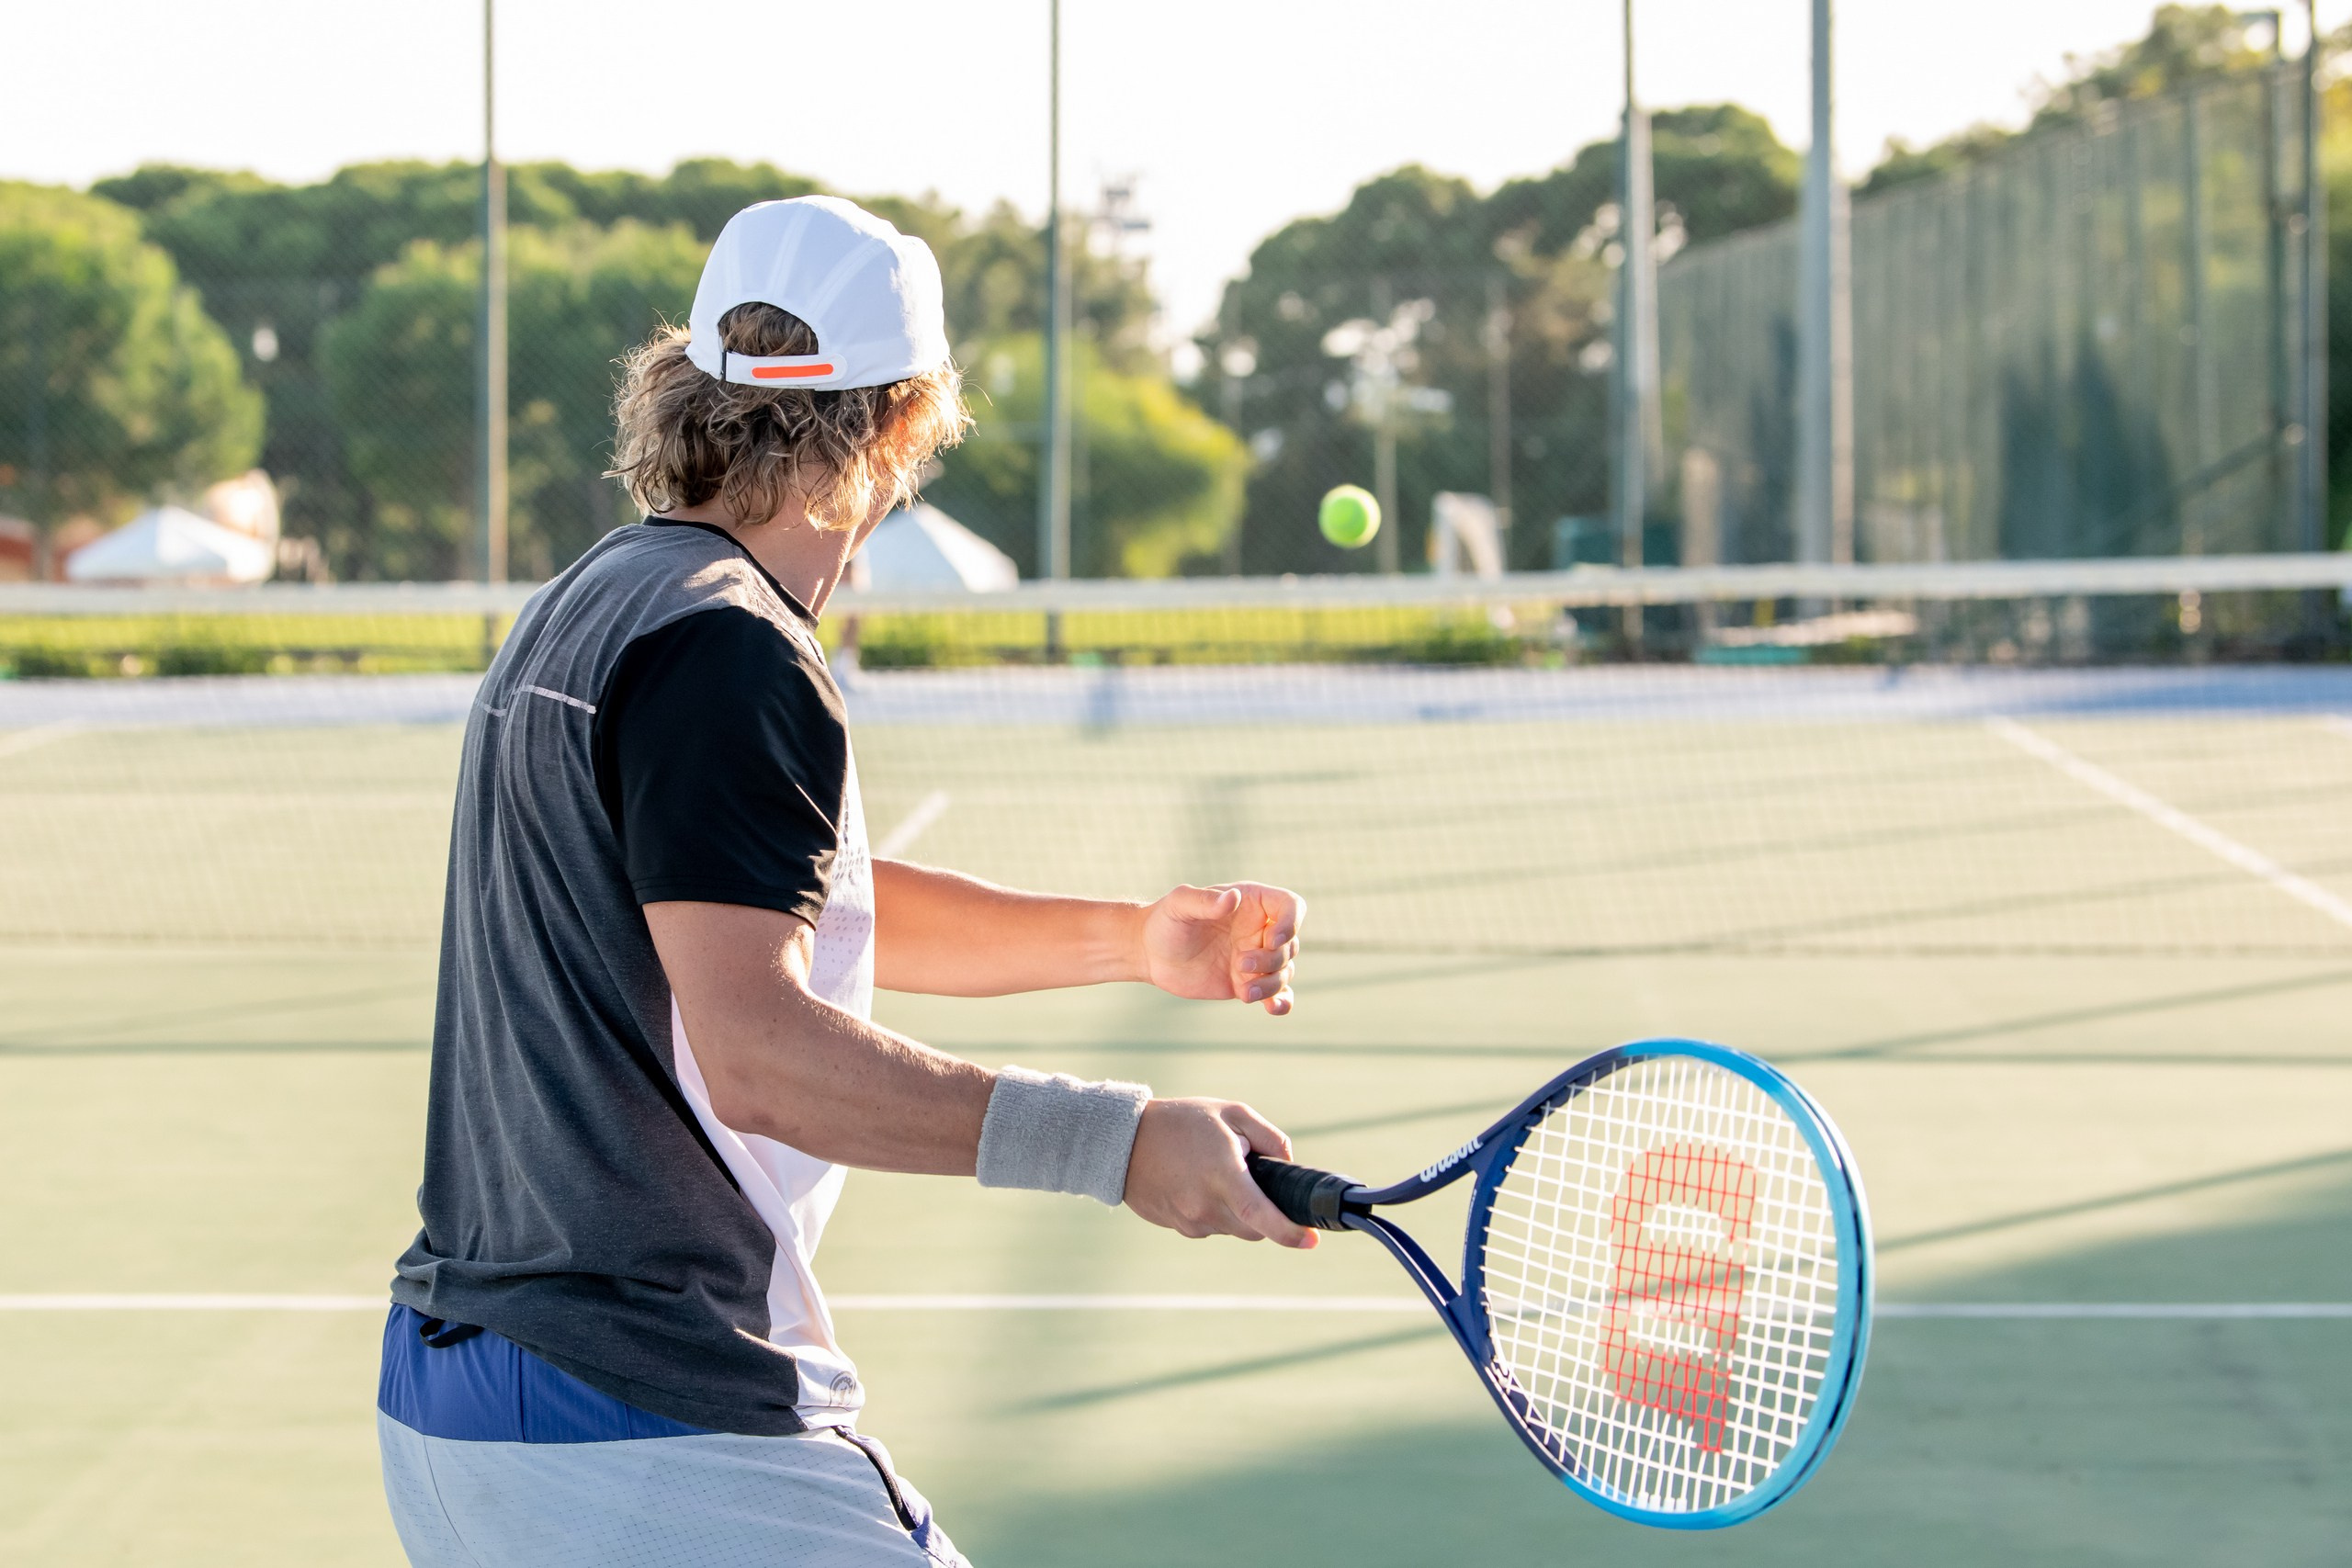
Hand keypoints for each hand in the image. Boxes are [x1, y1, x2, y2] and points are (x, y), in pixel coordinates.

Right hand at [1123, 1098, 1314, 1248]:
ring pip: (1231, 1228)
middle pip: (1253, 1228)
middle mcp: (1205, 1205)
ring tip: (1215, 1173)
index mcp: (1223, 1176)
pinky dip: (1213, 1211)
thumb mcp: (1231, 1113)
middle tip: (1256, 1182)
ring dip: (1236, 1210)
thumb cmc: (1181, 1121)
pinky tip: (1196, 1183)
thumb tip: (1287, 1166)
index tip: (1312, 1240)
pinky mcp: (1176, 1226)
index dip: (1290, 1232)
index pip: (1261, 1215)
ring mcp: (1189, 1220)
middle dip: (1265, 1214)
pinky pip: (1208, 1226)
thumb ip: (1269, 1138)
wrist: (1121, 1139)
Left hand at [1139, 882, 1302, 1014]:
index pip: (1291, 906)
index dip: (1291, 922)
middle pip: (1290, 945)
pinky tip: (1273, 1009)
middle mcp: (1260, 929)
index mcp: (1252, 902)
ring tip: (1245, 991)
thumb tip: (1233, 898)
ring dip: (1271, 983)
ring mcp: (1256, 957)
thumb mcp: (1180, 904)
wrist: (1151, 954)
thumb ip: (1205, 900)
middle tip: (1240, 962)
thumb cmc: (1166, 921)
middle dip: (1271, 958)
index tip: (1272, 939)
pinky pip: (1276, 994)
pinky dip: (1281, 1002)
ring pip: (1284, 971)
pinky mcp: (1248, 982)